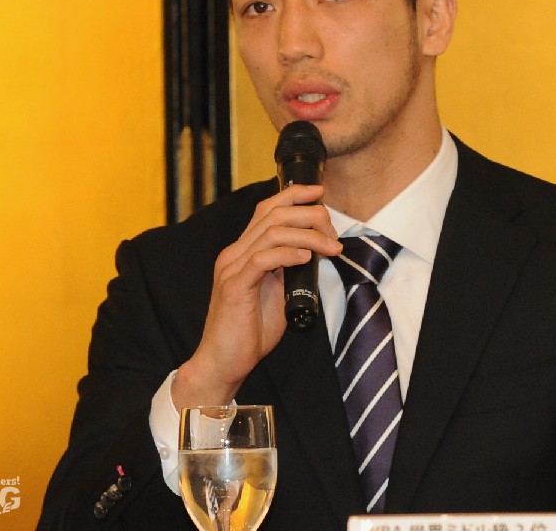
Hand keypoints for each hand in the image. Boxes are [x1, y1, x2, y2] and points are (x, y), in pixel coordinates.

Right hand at [172, 184, 341, 408]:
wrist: (223, 363)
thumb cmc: (250, 331)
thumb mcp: (277, 292)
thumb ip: (289, 270)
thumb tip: (315, 253)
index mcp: (243, 251)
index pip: (266, 209)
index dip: (293, 195)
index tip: (319, 192)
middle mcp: (234, 254)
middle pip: (272, 214)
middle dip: (308, 214)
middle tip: (332, 231)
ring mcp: (232, 269)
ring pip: (271, 233)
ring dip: (307, 235)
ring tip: (329, 247)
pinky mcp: (234, 287)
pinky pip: (262, 260)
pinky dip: (287, 254)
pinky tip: (305, 258)